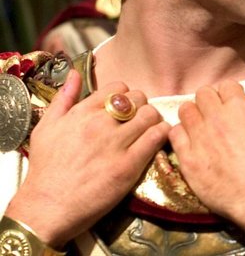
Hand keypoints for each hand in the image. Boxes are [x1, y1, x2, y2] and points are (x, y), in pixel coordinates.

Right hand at [5, 70, 169, 246]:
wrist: (47, 207)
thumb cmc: (46, 168)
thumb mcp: (45, 127)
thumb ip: (64, 98)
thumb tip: (75, 74)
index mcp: (82, 113)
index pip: (118, 88)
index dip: (126, 96)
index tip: (125, 108)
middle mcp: (100, 124)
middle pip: (139, 98)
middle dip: (142, 106)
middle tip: (140, 120)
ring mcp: (115, 144)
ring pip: (151, 115)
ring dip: (154, 120)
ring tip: (149, 130)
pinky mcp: (129, 165)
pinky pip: (157, 137)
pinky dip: (162, 134)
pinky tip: (157, 140)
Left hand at [168, 71, 244, 245]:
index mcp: (240, 108)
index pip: (226, 86)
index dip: (231, 93)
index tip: (236, 104)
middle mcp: (215, 118)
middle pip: (202, 94)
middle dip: (211, 100)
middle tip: (220, 114)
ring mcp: (199, 139)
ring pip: (185, 112)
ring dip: (194, 114)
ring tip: (204, 126)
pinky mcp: (188, 161)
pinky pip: (174, 136)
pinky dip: (181, 134)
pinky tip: (192, 142)